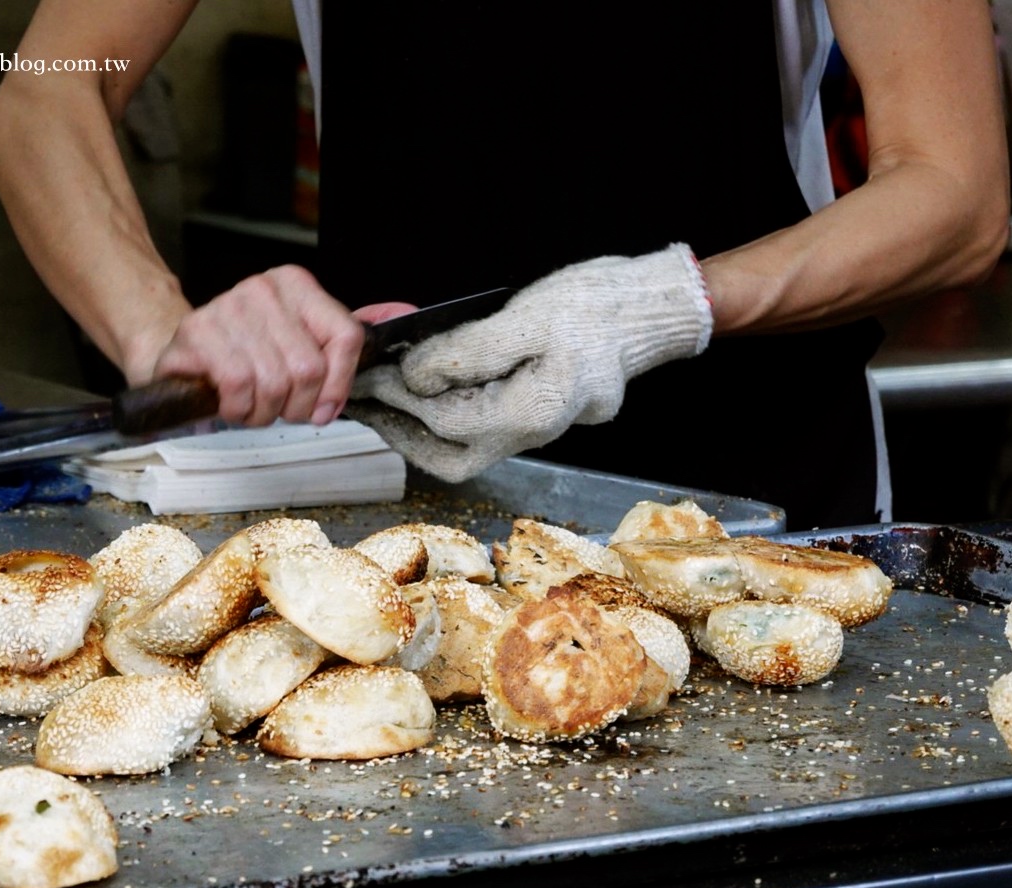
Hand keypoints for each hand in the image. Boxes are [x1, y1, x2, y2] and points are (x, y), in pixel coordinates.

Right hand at [151, 265, 366, 425]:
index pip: (346, 336)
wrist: (184, 357)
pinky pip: (239, 386)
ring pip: (275, 381)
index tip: (325, 408)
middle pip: (310, 368)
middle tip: (279, 409)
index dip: (340, 385)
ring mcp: (228, 306)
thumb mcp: (301, 343)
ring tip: (252, 407)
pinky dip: (238, 409)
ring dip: (264, 412)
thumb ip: (345, 337)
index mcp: (296, 285)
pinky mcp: (197, 332)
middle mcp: (263, 288)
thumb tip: (406, 313)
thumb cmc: (248, 356)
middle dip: (296, 406)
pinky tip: (232, 403)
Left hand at [347, 243, 713, 481]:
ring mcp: (535, 429)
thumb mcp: (527, 319)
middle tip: (360, 404)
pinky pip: (478, 428)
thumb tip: (414, 375)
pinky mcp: (535, 413)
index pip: (441, 418)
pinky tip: (423, 388)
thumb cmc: (598, 307)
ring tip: (380, 401)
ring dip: (415, 428)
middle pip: (445, 456)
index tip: (366, 373)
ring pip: (460, 449)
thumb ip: (467, 353)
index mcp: (530, 414)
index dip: (395, 396)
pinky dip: (443, 414)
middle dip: (396, 431)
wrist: (651, 310)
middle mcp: (531, 433)